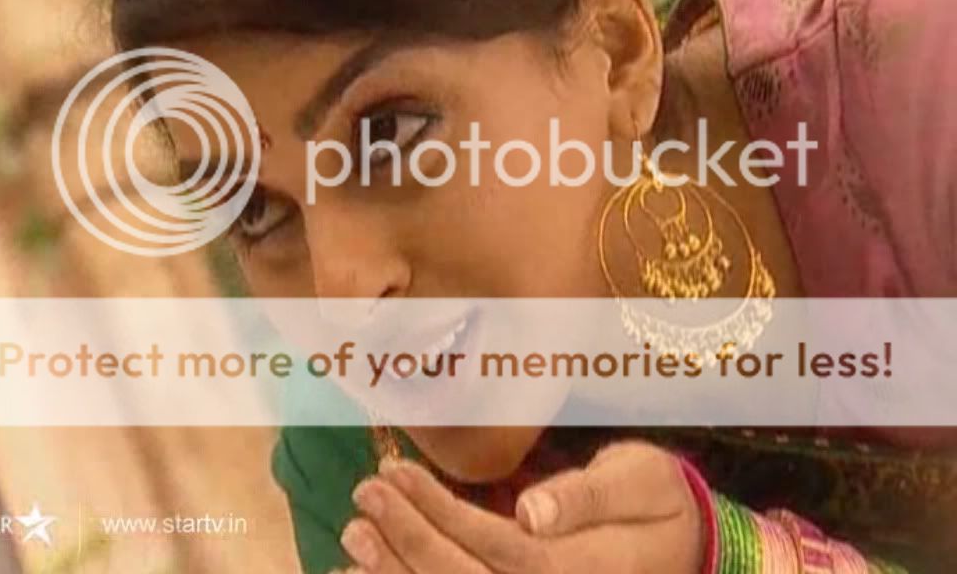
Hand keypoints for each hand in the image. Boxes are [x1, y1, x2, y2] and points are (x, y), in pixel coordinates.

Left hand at [334, 440, 704, 573]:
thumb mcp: (639, 481)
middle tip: (365, 494)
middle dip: (407, 540)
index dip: (442, 515)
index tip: (396, 473)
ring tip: (353, 534)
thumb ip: (587, 496)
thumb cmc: (658, 500)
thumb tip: (530, 510)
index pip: (501, 547)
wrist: (684, 548)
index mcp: (585, 568)